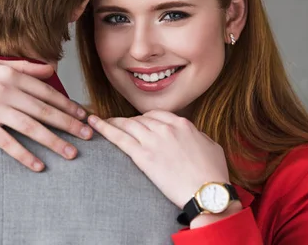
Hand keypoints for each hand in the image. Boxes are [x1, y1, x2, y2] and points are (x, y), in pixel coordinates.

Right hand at [0, 58, 92, 170]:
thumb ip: (23, 67)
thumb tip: (50, 67)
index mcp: (10, 75)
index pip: (46, 92)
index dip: (68, 104)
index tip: (84, 115)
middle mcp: (5, 90)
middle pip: (44, 110)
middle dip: (69, 123)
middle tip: (88, 135)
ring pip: (30, 127)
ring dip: (54, 142)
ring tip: (72, 153)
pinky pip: (6, 142)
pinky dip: (24, 154)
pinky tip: (39, 165)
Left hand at [88, 111, 232, 209]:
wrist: (207, 192)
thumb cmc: (213, 173)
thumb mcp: (211, 146)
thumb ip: (197, 135)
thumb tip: (191, 135)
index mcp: (182, 124)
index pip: (156, 115)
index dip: (145, 119)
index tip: (139, 123)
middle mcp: (165, 128)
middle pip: (140, 119)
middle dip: (127, 121)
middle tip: (116, 124)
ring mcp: (153, 140)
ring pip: (127, 125)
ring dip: (112, 122)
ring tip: (99, 121)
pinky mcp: (143, 156)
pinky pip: (119, 138)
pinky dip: (104, 129)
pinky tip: (94, 124)